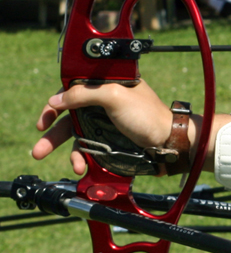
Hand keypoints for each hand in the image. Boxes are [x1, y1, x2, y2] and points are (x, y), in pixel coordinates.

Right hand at [33, 80, 171, 174]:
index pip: (73, 88)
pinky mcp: (110, 140)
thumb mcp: (115, 96)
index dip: (57, 102)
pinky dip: (80, 157)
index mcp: (108, 85)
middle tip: (38, 143)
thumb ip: (84, 94)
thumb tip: (56, 100)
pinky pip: (87, 148)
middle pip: (70, 114)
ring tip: (44, 158)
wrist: (169, 143)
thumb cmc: (147, 116)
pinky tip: (79, 167)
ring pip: (76, 133)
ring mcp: (106, 122)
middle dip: (51, 130)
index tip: (46, 118)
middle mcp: (104, 102)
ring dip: (62, 147)